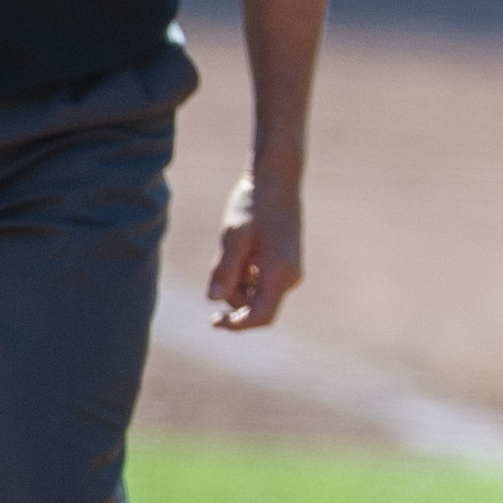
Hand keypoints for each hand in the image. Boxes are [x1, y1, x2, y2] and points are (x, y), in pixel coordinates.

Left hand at [207, 165, 304, 329]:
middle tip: (218, 265)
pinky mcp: (285, 261)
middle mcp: (290, 276)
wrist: (277, 178)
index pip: (261, 315)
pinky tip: (241, 246)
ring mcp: (289, 269)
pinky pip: (262, 279)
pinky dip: (245, 271)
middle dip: (233, 294)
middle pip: (256, 304)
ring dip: (237, 280)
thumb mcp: (233, 237)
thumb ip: (225, 271)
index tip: (214, 321)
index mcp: (280, 273)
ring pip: (256, 291)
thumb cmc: (254, 205)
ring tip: (232, 248)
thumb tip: (213, 300)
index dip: (237, 324)